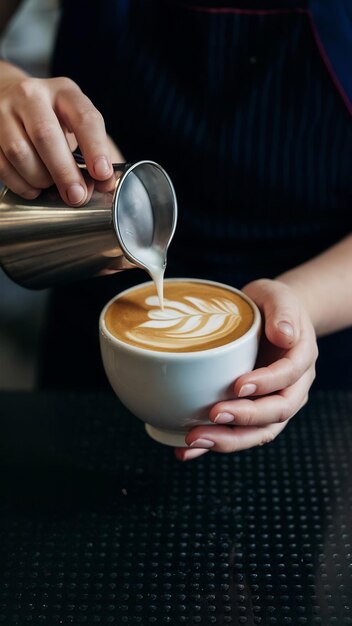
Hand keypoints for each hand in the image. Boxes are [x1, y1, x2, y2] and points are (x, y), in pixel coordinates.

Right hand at [0, 70, 118, 204]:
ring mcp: (4, 111)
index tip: (102, 174)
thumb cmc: (52, 117)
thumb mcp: (76, 123)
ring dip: (39, 178)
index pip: (84, 117)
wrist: (8, 96)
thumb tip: (105, 185)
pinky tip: (32, 188)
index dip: (95, 148)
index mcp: (64, 92)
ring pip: (19, 151)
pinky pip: (2, 164)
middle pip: (46, 135)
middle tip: (76, 196)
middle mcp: (31, 95)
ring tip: (50, 186)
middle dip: (64, 172)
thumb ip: (92, 152)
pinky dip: (20, 183)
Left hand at [175, 278, 317, 460]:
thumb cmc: (273, 306)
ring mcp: (271, 403)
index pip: (288, 377)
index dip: (265, 384)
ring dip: (226, 440)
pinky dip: (211, 444)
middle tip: (212, 416)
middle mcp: (291, 388)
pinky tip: (185, 450)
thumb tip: (284, 335)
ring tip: (193, 440)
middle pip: (275, 414)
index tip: (238, 385)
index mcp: (301, 359)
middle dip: (244, 419)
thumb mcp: (279, 296)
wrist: (271, 320)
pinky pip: (236, 433)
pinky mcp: (250, 413)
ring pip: (257, 432)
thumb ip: (283, 311)